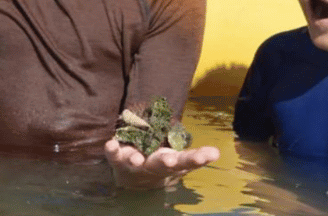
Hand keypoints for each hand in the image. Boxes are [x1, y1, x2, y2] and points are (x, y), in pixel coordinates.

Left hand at [104, 139, 219, 189]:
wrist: (133, 182)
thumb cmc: (161, 166)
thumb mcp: (180, 162)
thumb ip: (197, 157)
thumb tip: (217, 152)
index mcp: (170, 164)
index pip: (186, 162)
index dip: (196, 158)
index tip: (209, 155)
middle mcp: (152, 165)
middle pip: (160, 164)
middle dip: (165, 162)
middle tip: (170, 160)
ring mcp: (134, 163)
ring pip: (135, 161)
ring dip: (136, 159)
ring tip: (137, 158)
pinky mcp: (117, 159)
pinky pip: (113, 156)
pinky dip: (111, 151)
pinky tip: (110, 144)